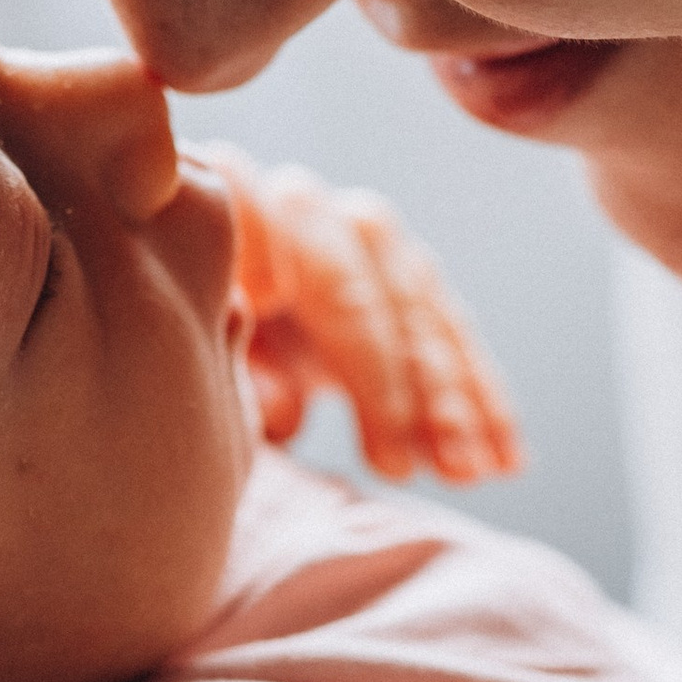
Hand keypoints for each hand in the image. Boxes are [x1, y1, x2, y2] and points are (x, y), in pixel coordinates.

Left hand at [198, 144, 521, 485]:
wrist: (207, 317)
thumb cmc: (174, 342)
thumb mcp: (185, 352)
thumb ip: (221, 362)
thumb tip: (280, 410)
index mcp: (230, 210)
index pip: (251, 208)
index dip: (264, 250)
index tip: (268, 302)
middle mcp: (308, 210)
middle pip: (355, 276)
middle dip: (384, 372)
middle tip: (394, 466)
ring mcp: (368, 242)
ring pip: (420, 307)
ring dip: (450, 394)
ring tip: (466, 473)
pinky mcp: (410, 281)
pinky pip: (455, 338)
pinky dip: (482, 401)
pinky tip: (507, 461)